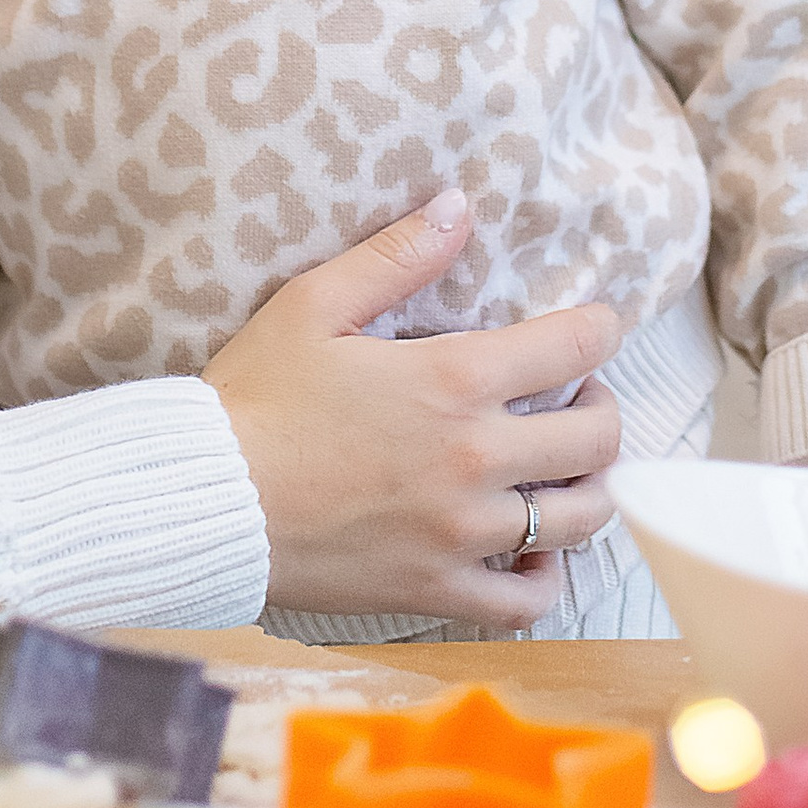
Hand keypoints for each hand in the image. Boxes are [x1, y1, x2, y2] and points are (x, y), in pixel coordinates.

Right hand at [202, 189, 622, 627]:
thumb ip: (396, 255)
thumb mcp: (315, 305)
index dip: (600, 329)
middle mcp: (475, 459)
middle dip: (602, 409)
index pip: (572, 348)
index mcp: (454, 381)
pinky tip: (533, 556)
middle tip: (581, 397)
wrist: (205, 502)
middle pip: (595, 438)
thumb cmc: (256, 398)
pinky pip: (526, 603)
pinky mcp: (437, 591)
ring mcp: (462, 535)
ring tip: (567, 471)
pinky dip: (545, 579)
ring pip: (577, 519)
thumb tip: (459, 204)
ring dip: (588, 488)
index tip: (600, 325)